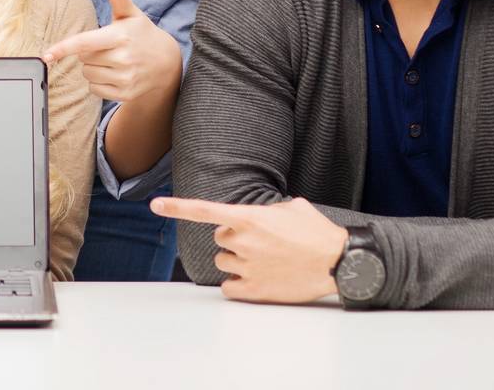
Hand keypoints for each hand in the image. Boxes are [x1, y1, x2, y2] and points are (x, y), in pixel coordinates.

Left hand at [42, 0, 181, 102]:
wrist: (166, 65)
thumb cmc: (142, 35)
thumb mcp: (132, 16)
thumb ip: (120, 0)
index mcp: (120, 37)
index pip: (85, 42)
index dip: (63, 48)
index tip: (47, 55)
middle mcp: (123, 59)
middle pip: (83, 59)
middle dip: (88, 53)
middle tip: (106, 48)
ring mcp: (125, 78)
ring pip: (88, 75)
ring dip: (92, 68)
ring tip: (111, 61)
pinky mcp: (125, 94)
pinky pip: (95, 90)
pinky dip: (98, 83)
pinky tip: (113, 74)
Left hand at [151, 196, 348, 303]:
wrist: (338, 262)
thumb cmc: (317, 232)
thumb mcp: (292, 207)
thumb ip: (266, 209)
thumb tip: (261, 215)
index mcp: (249, 217)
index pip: (205, 210)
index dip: (177, 207)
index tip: (155, 204)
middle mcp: (243, 241)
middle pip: (219, 239)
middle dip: (234, 240)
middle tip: (260, 243)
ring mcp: (247, 266)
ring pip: (224, 262)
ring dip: (237, 261)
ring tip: (266, 260)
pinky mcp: (254, 290)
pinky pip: (228, 287)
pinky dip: (237, 284)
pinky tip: (257, 278)